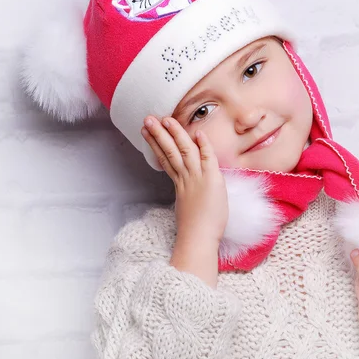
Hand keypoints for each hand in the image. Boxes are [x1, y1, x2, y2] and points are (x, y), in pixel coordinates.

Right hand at [141, 116, 228, 242]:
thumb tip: (186, 188)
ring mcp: (197, 178)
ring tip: (164, 119)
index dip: (156, 144)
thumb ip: (186, 192)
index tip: (147, 133)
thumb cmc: (196, 228)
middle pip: (170, 151)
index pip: (166, 158)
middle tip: (147, 120)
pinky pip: (208, 158)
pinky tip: (198, 133)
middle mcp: (186, 178)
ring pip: (184, 150)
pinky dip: (203, 145)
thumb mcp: (187, 206)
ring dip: (175, 133)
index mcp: (180, 184)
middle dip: (158, 134)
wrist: (199, 238)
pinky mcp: (211, 180)